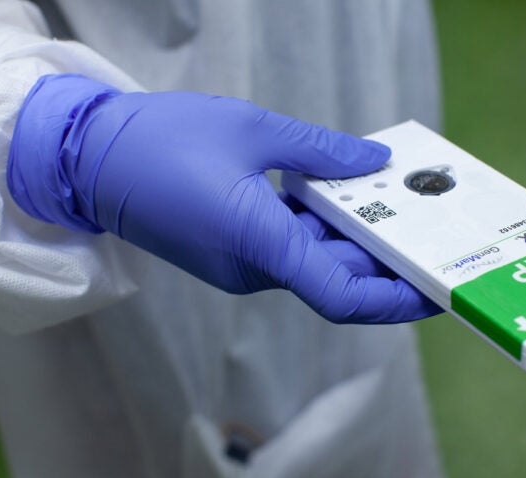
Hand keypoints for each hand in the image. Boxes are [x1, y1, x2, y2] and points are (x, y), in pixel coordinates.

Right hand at [8, 74, 441, 322]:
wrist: (92, 159)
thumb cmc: (165, 140)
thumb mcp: (254, 130)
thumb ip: (321, 152)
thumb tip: (373, 160)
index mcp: (260, 243)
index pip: (341, 295)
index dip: (393, 299)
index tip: (434, 290)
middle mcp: (253, 269)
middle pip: (335, 279)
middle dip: (386, 262)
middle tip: (432, 235)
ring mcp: (241, 266)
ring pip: (314, 263)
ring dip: (355, 241)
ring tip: (398, 206)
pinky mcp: (232, 252)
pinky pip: (290, 250)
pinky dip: (323, 232)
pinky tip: (347, 199)